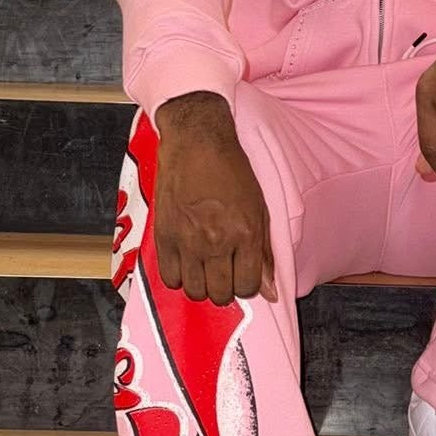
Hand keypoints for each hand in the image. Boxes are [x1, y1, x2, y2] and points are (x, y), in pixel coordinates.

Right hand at [152, 92, 276, 304]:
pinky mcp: (163, 237)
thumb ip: (265, 252)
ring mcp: (187, 241)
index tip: (242, 273)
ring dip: (201, 285)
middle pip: (221, 294)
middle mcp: (217, 242)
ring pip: (195, 291)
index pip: (248, 286)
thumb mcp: (259, 208)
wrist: (196, 141)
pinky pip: (169, 278)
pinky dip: (178, 276)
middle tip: (223, 271)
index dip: (247, 284)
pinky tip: (185, 261)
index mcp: (246, 234)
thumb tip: (272, 291)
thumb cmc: (231, 170)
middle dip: (225, 288)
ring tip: (203, 267)